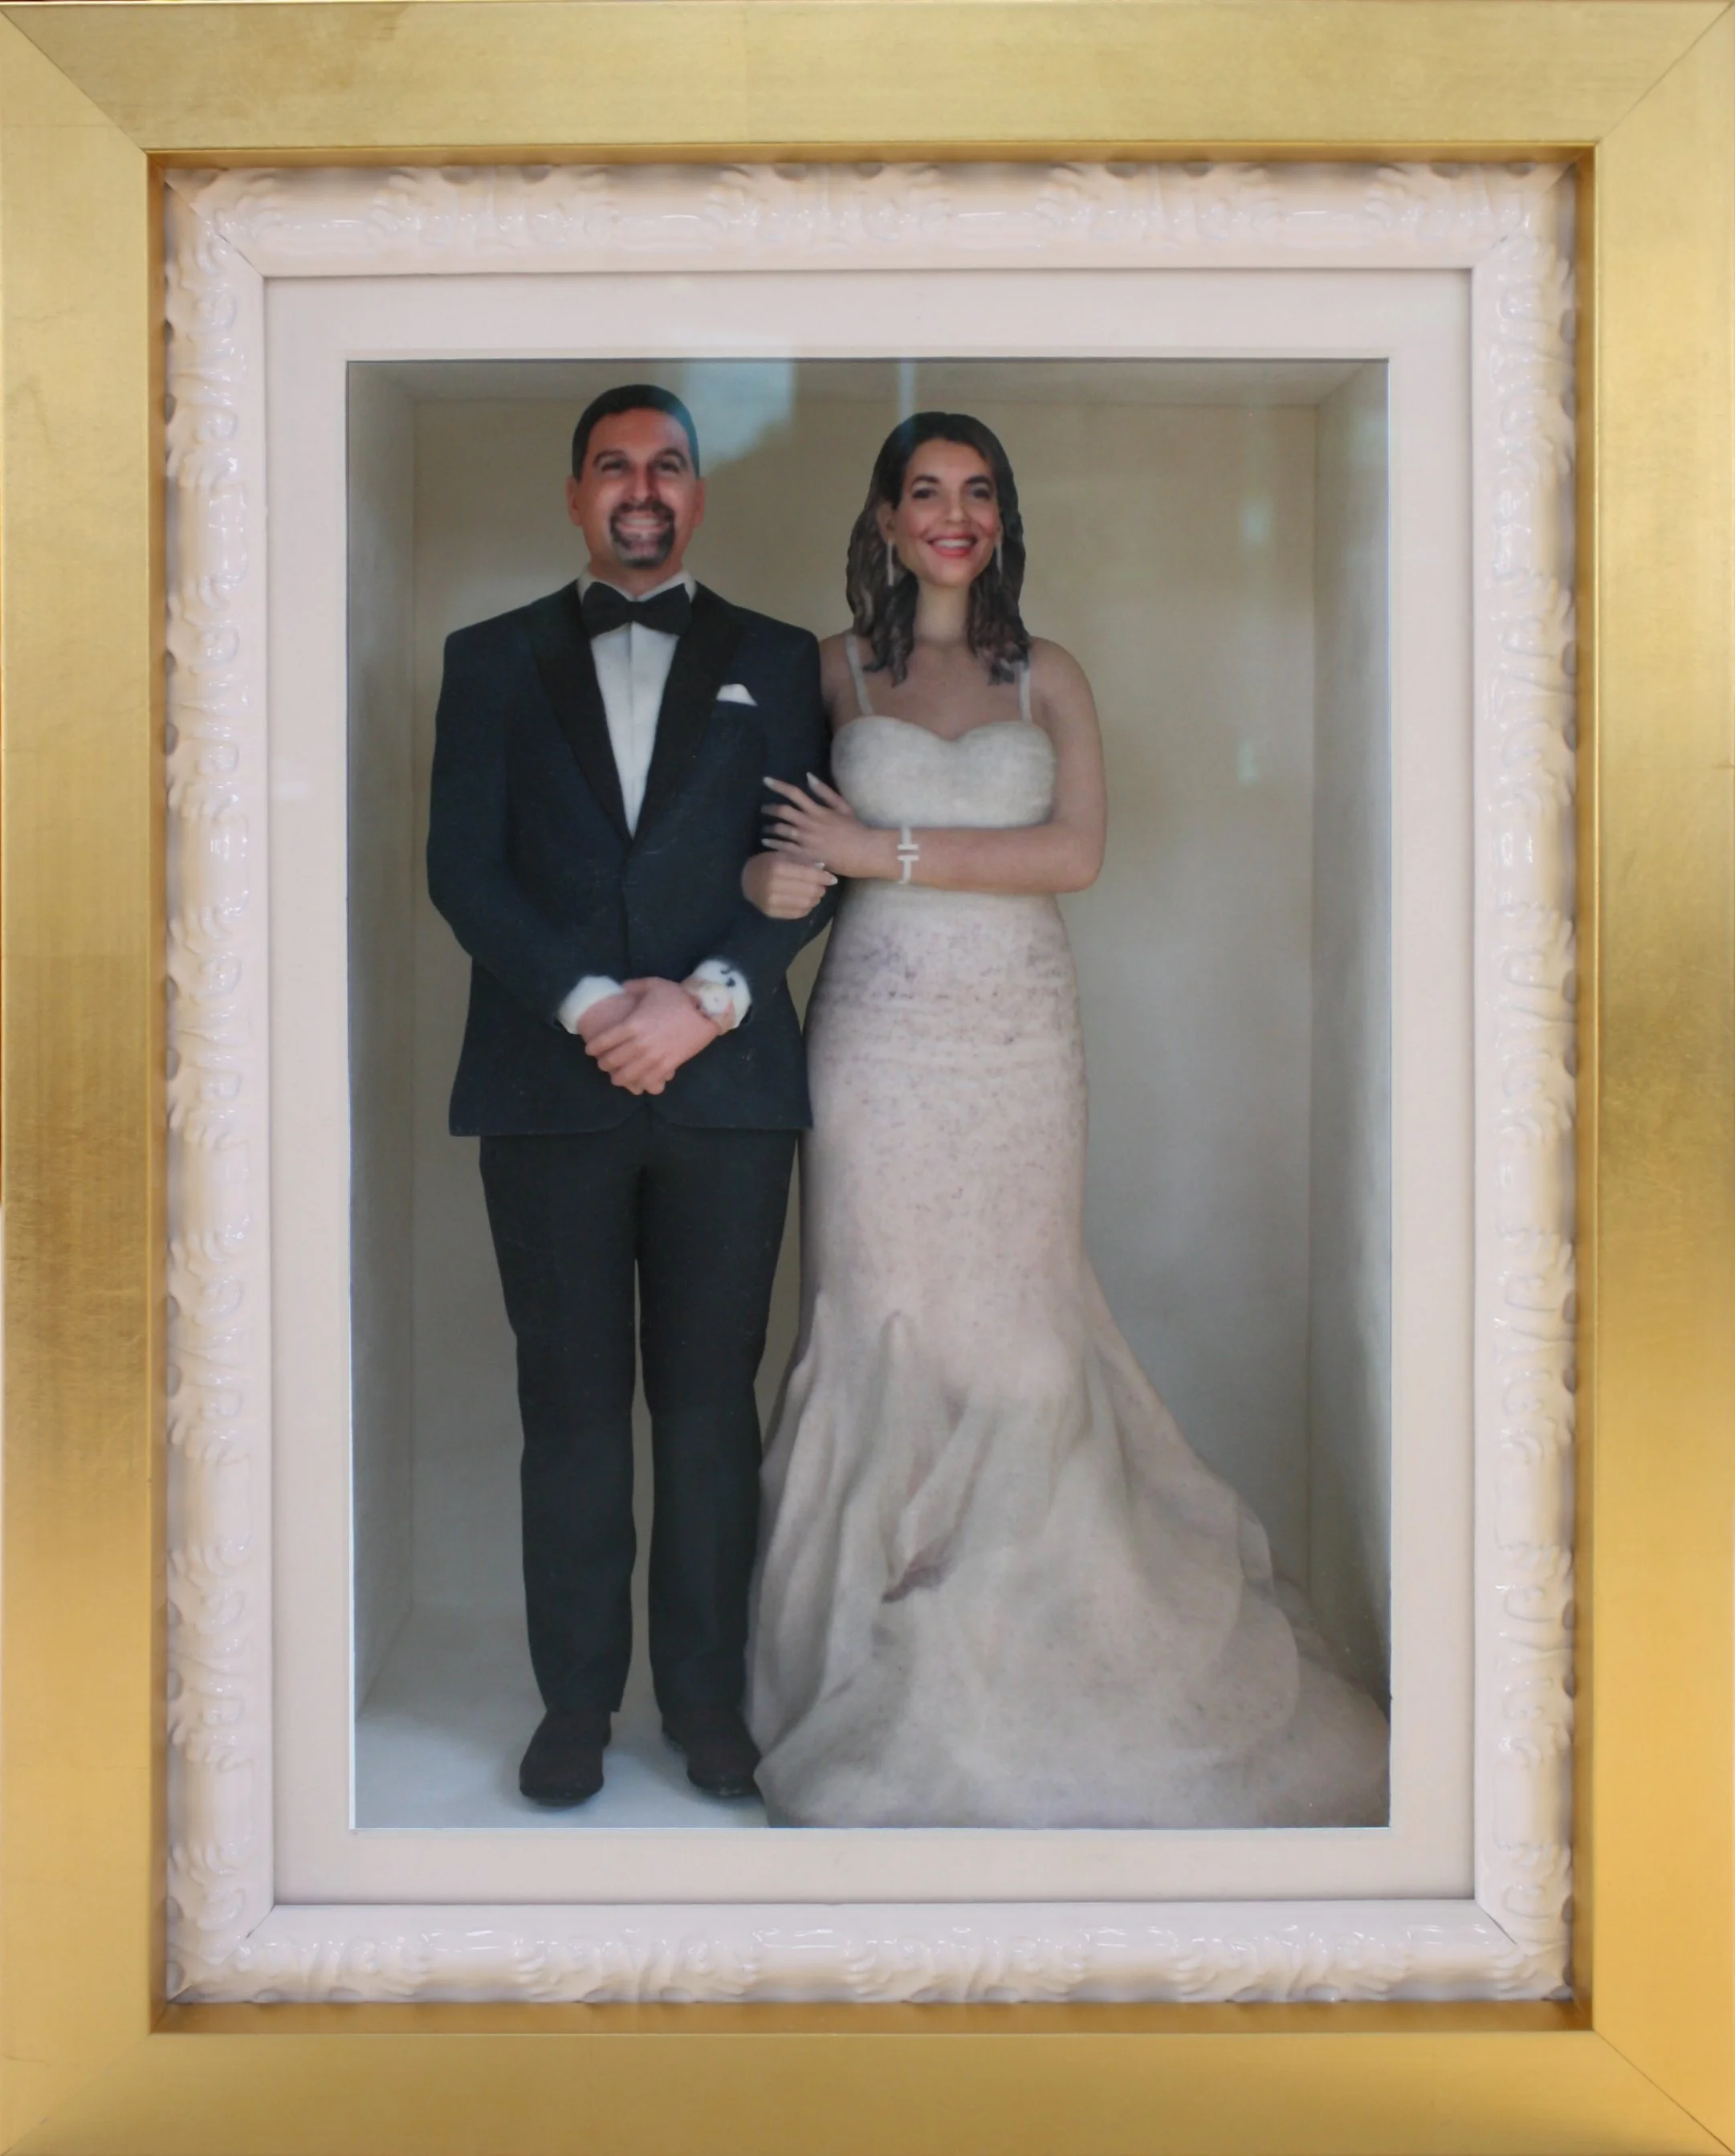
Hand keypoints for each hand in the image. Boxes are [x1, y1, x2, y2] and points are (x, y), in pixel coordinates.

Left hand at [583, 976, 720, 1094]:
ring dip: (619, 1077)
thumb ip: (633, 986)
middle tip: (602, 1064)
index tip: (590, 1051)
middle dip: (604, 1064)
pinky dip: (640, 1083)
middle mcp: (639, 1044)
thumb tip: (621, 988)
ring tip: (616, 1077)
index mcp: (632, 1024)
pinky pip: (648, 1080)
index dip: (594, 1048)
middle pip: (613, 1060)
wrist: (706, 1011)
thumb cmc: (678, 997)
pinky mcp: (668, 1066)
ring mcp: (654, 1057)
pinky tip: (637, 1084)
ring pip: (628, 1074)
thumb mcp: (654, 985)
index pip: (604, 1041)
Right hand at [742, 848, 835, 919]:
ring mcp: (771, 901)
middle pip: (809, 891)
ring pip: (805, 903)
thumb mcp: (782, 855)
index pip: (808, 874)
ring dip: (815, 899)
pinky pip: (797, 913)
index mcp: (777, 867)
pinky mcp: (771, 913)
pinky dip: (806, 908)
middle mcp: (773, 885)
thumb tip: (823, 868)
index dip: (823, 877)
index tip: (832, 879)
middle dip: (820, 889)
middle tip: (822, 886)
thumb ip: (802, 860)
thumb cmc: (766, 863)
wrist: (743, 880)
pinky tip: (806, 901)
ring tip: (815, 893)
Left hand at [763, 775, 891, 880]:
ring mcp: (806, 841)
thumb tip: (808, 777)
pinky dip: (772, 844)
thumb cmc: (855, 829)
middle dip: (769, 809)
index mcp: (817, 810)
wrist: (864, 851)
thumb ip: (825, 792)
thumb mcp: (843, 806)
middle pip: (782, 812)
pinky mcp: (806, 856)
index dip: (778, 785)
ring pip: (780, 830)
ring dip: (770, 828)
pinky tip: (766, 843)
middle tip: (764, 809)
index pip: (793, 793)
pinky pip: (783, 849)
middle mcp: (809, 824)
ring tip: (766, 829)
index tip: (766, 781)